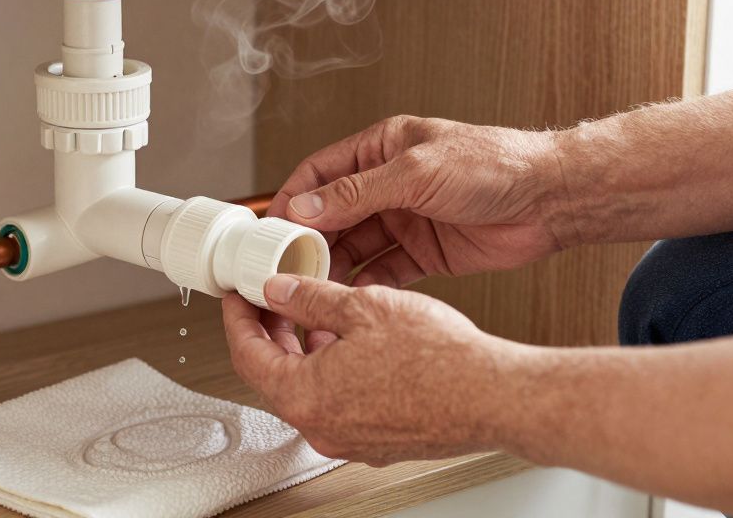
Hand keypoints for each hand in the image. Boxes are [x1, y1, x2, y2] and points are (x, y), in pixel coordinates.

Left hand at [222, 274, 514, 466]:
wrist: (492, 396)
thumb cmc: (440, 360)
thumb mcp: (364, 306)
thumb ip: (311, 298)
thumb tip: (280, 292)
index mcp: (305, 396)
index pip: (247, 355)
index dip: (240, 318)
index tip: (240, 296)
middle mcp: (322, 427)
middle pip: (275, 375)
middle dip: (272, 332)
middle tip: (273, 299)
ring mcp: (350, 439)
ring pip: (311, 390)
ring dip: (305, 351)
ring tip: (318, 312)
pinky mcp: (378, 441)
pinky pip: (341, 403)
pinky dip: (336, 371)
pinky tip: (355, 342)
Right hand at [271, 115, 572, 288]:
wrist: (550, 199)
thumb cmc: (494, 165)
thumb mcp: (417, 172)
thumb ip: (360, 191)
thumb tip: (309, 205)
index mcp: (381, 149)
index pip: (320, 173)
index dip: (294, 199)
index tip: (273, 228)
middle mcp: (388, 184)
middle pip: (333, 214)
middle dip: (308, 240)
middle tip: (287, 266)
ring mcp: (405, 220)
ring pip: (355, 246)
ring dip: (334, 266)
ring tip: (313, 287)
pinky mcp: (424, 253)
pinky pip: (384, 271)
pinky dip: (366, 284)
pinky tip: (351, 297)